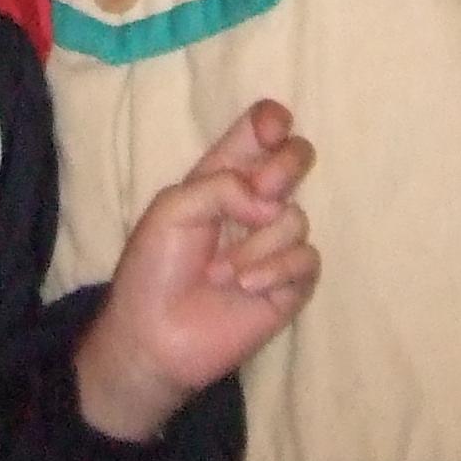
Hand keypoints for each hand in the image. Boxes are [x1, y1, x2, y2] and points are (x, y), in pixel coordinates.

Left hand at [72, 102, 317, 442]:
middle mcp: (254, 204)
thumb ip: (220, 186)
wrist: (155, 339)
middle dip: (286, 165)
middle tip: (262, 190)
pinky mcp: (291, 285)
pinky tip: (245, 286)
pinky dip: (274, 269)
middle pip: (297, 158)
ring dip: (255, 245)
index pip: (259, 132)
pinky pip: (306, 259)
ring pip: (295, 217)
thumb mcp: (172, 209)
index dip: (272, 121)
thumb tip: (269, 200)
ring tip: (219, 273)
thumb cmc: (153, 269)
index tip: (273, 130)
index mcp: (222, 177)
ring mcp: (275, 244)